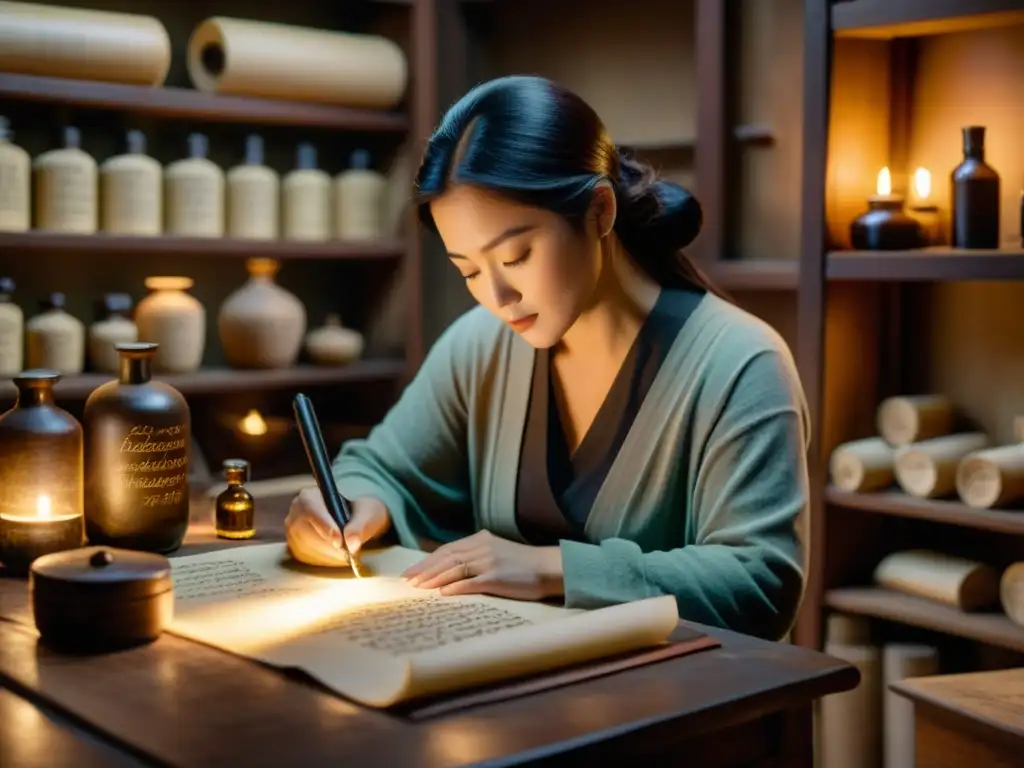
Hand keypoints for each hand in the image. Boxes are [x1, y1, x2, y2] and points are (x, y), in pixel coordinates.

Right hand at [284, 488, 389, 566]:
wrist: (356, 521)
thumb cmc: (360, 513)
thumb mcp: (368, 513)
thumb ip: (361, 526)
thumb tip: (352, 543)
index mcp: (310, 495)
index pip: (310, 509)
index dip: (323, 526)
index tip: (339, 541)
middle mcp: (296, 512)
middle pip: (305, 531)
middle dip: (328, 545)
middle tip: (348, 553)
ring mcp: (293, 531)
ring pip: (305, 547)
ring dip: (328, 555)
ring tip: (346, 554)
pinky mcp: (295, 547)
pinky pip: (306, 558)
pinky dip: (324, 560)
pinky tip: (337, 556)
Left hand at [401, 530, 563, 600]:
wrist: (549, 568)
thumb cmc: (523, 564)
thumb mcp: (497, 552)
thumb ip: (475, 557)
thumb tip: (449, 572)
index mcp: (481, 539)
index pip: (447, 550)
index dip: (426, 561)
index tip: (410, 572)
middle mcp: (483, 547)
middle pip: (446, 557)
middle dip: (424, 569)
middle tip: (407, 581)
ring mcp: (490, 562)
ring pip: (454, 568)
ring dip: (434, 579)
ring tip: (418, 588)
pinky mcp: (497, 577)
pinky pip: (471, 582)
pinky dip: (455, 587)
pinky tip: (442, 594)